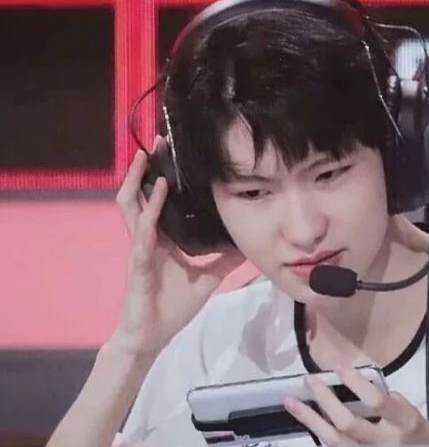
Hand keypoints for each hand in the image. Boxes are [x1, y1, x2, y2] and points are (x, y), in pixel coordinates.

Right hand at [110, 139, 245, 357]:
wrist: (150, 337)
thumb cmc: (173, 307)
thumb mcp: (207, 278)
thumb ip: (224, 260)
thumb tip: (248, 244)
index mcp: (161, 239)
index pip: (157, 200)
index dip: (160, 176)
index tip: (173, 153)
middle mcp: (147, 238)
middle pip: (140, 195)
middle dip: (145, 168)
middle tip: (157, 141)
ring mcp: (140, 249)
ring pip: (130, 207)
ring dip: (138, 182)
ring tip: (148, 158)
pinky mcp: (138, 264)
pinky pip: (142, 236)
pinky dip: (149, 215)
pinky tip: (157, 197)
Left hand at [283, 365, 428, 445]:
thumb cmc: (418, 435)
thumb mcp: (411, 413)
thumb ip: (388, 401)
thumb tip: (358, 383)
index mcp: (403, 423)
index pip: (377, 402)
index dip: (356, 383)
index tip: (339, 366)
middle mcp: (384, 443)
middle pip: (348, 424)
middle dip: (325, 401)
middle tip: (309, 380)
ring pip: (334, 441)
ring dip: (310, 419)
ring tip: (290, 401)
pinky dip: (316, 432)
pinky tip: (304, 418)